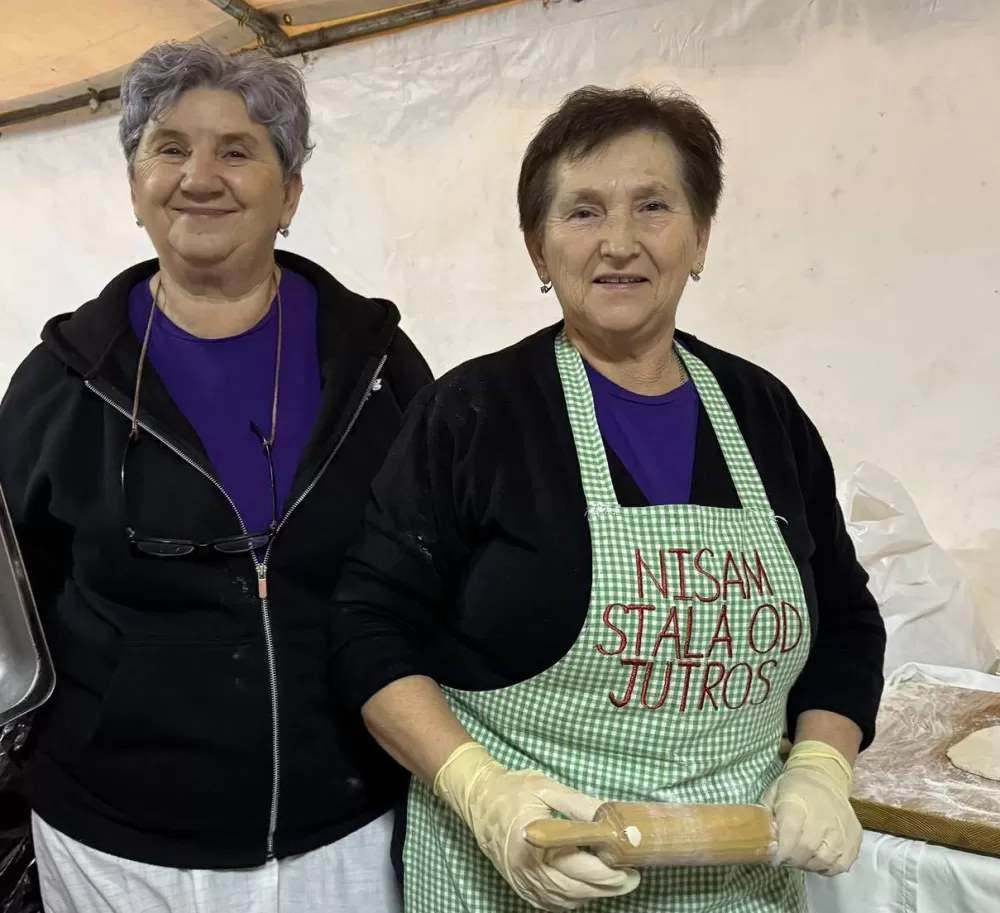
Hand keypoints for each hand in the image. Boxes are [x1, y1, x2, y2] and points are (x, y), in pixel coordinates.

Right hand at [434, 742, 640, 910]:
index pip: (579, 869)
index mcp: (534, 845)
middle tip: (630, 877)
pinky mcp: (521, 887)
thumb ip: (580, 805)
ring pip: (566, 900)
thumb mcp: (548, 788)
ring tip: (613, 879)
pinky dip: (573, 897)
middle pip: (576, 891)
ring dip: (592, 894)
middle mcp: (527, 871)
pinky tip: (586, 884)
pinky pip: (553, 902)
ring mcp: (523, 882)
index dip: (608, 873)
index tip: (630, 866)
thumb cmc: (513, 790)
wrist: (478, 799)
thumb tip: (611, 819)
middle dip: (607, 887)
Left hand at [761, 740, 861, 875]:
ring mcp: (842, 829)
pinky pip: (841, 864)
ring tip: (801, 856)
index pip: (791, 835)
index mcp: (797, 804)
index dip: (781, 851)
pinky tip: (818, 857)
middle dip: (792, 860)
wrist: (825, 776)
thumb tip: (757, 839)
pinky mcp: (855, 838)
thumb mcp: (772, 794)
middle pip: (807, 851)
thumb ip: (764, 816)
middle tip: (785, 857)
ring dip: (809, 864)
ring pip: (825, 861)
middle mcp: (823, 817)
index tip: (773, 857)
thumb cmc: (794, 787)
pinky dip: (828, 866)